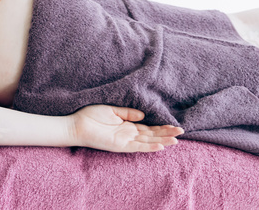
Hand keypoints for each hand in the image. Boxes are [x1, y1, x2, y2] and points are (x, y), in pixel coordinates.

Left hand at [69, 105, 183, 152]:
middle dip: (166, 134)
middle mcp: (129, 134)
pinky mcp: (120, 145)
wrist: (76, 124)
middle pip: (152, 135)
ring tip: (176, 140)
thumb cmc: (91, 116)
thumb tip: (144, 114)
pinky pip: (137, 146)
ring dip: (162, 141)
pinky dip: (148, 147)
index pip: (149, 128)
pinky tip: (159, 146)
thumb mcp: (112, 110)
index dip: (161, 127)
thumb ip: (127, 113)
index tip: (174, 125)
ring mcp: (125, 140)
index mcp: (127, 126)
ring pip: (147, 141)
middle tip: (181, 132)